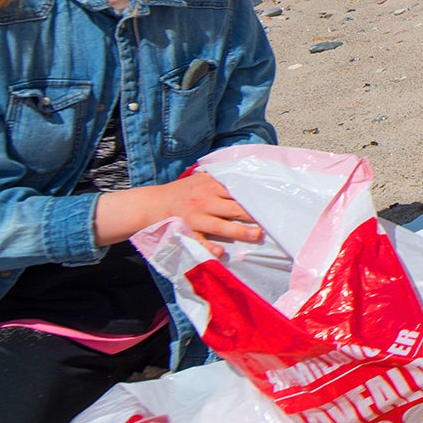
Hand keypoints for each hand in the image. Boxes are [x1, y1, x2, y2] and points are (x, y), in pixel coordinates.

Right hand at [94, 173, 263, 247]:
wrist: (150, 204)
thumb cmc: (180, 192)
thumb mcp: (199, 179)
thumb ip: (220, 178)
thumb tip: (245, 169)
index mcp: (210, 186)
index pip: (237, 189)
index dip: (254, 195)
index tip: (272, 198)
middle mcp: (204, 200)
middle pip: (233, 207)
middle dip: (253, 214)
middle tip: (273, 219)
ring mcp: (195, 217)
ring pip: (221, 225)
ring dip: (240, 231)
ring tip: (257, 236)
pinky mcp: (185, 232)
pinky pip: (199, 241)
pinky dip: (209, 248)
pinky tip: (221, 254)